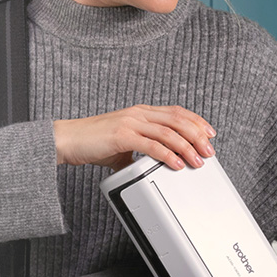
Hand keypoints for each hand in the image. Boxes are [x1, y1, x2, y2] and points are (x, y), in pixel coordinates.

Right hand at [53, 104, 215, 170]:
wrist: (66, 140)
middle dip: (198, 135)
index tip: (209, 133)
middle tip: (209, 150)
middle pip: (177, 119)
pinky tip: (177, 164)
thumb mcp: (120, 144)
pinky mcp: (122, 136)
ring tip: (198, 160)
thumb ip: (136, 151)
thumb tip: (146, 165)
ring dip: (187, 147)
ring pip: (168, 132)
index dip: (196, 121)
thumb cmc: (91, 142)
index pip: (175, 111)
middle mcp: (137, 113)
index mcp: (139, 112)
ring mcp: (130, 123)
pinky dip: (168, 155)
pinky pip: (152, 145)